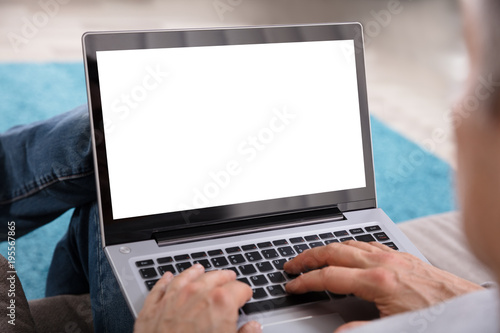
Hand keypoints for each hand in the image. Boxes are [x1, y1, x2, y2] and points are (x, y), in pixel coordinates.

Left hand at [134, 264, 261, 332]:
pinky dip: (165, 281)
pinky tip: (168, 277)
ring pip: (186, 277)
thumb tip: (253, 328)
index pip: (239, 288)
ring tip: (200, 269)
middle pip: (214, 277)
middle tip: (229, 279)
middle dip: (224, 278)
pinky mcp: (152, 308)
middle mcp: (196, 294)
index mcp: (220, 303)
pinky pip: (160, 288)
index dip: (244, 293)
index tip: (245, 297)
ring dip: (195, 272)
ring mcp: (172, 299)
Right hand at [284, 241, 482, 330]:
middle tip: (292, 264)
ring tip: (313, 255)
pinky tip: (348, 251)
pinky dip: (350, 245)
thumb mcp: (393, 328)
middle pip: (334, 252)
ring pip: (349, 244)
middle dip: (308, 257)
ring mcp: (392, 256)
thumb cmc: (435, 316)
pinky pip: (368, 243)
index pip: (329, 277)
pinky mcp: (402, 256)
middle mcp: (382, 263)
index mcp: (377, 282)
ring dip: (327, 248)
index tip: (292, 286)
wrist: (467, 306)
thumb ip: (361, 330)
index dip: (305, 282)